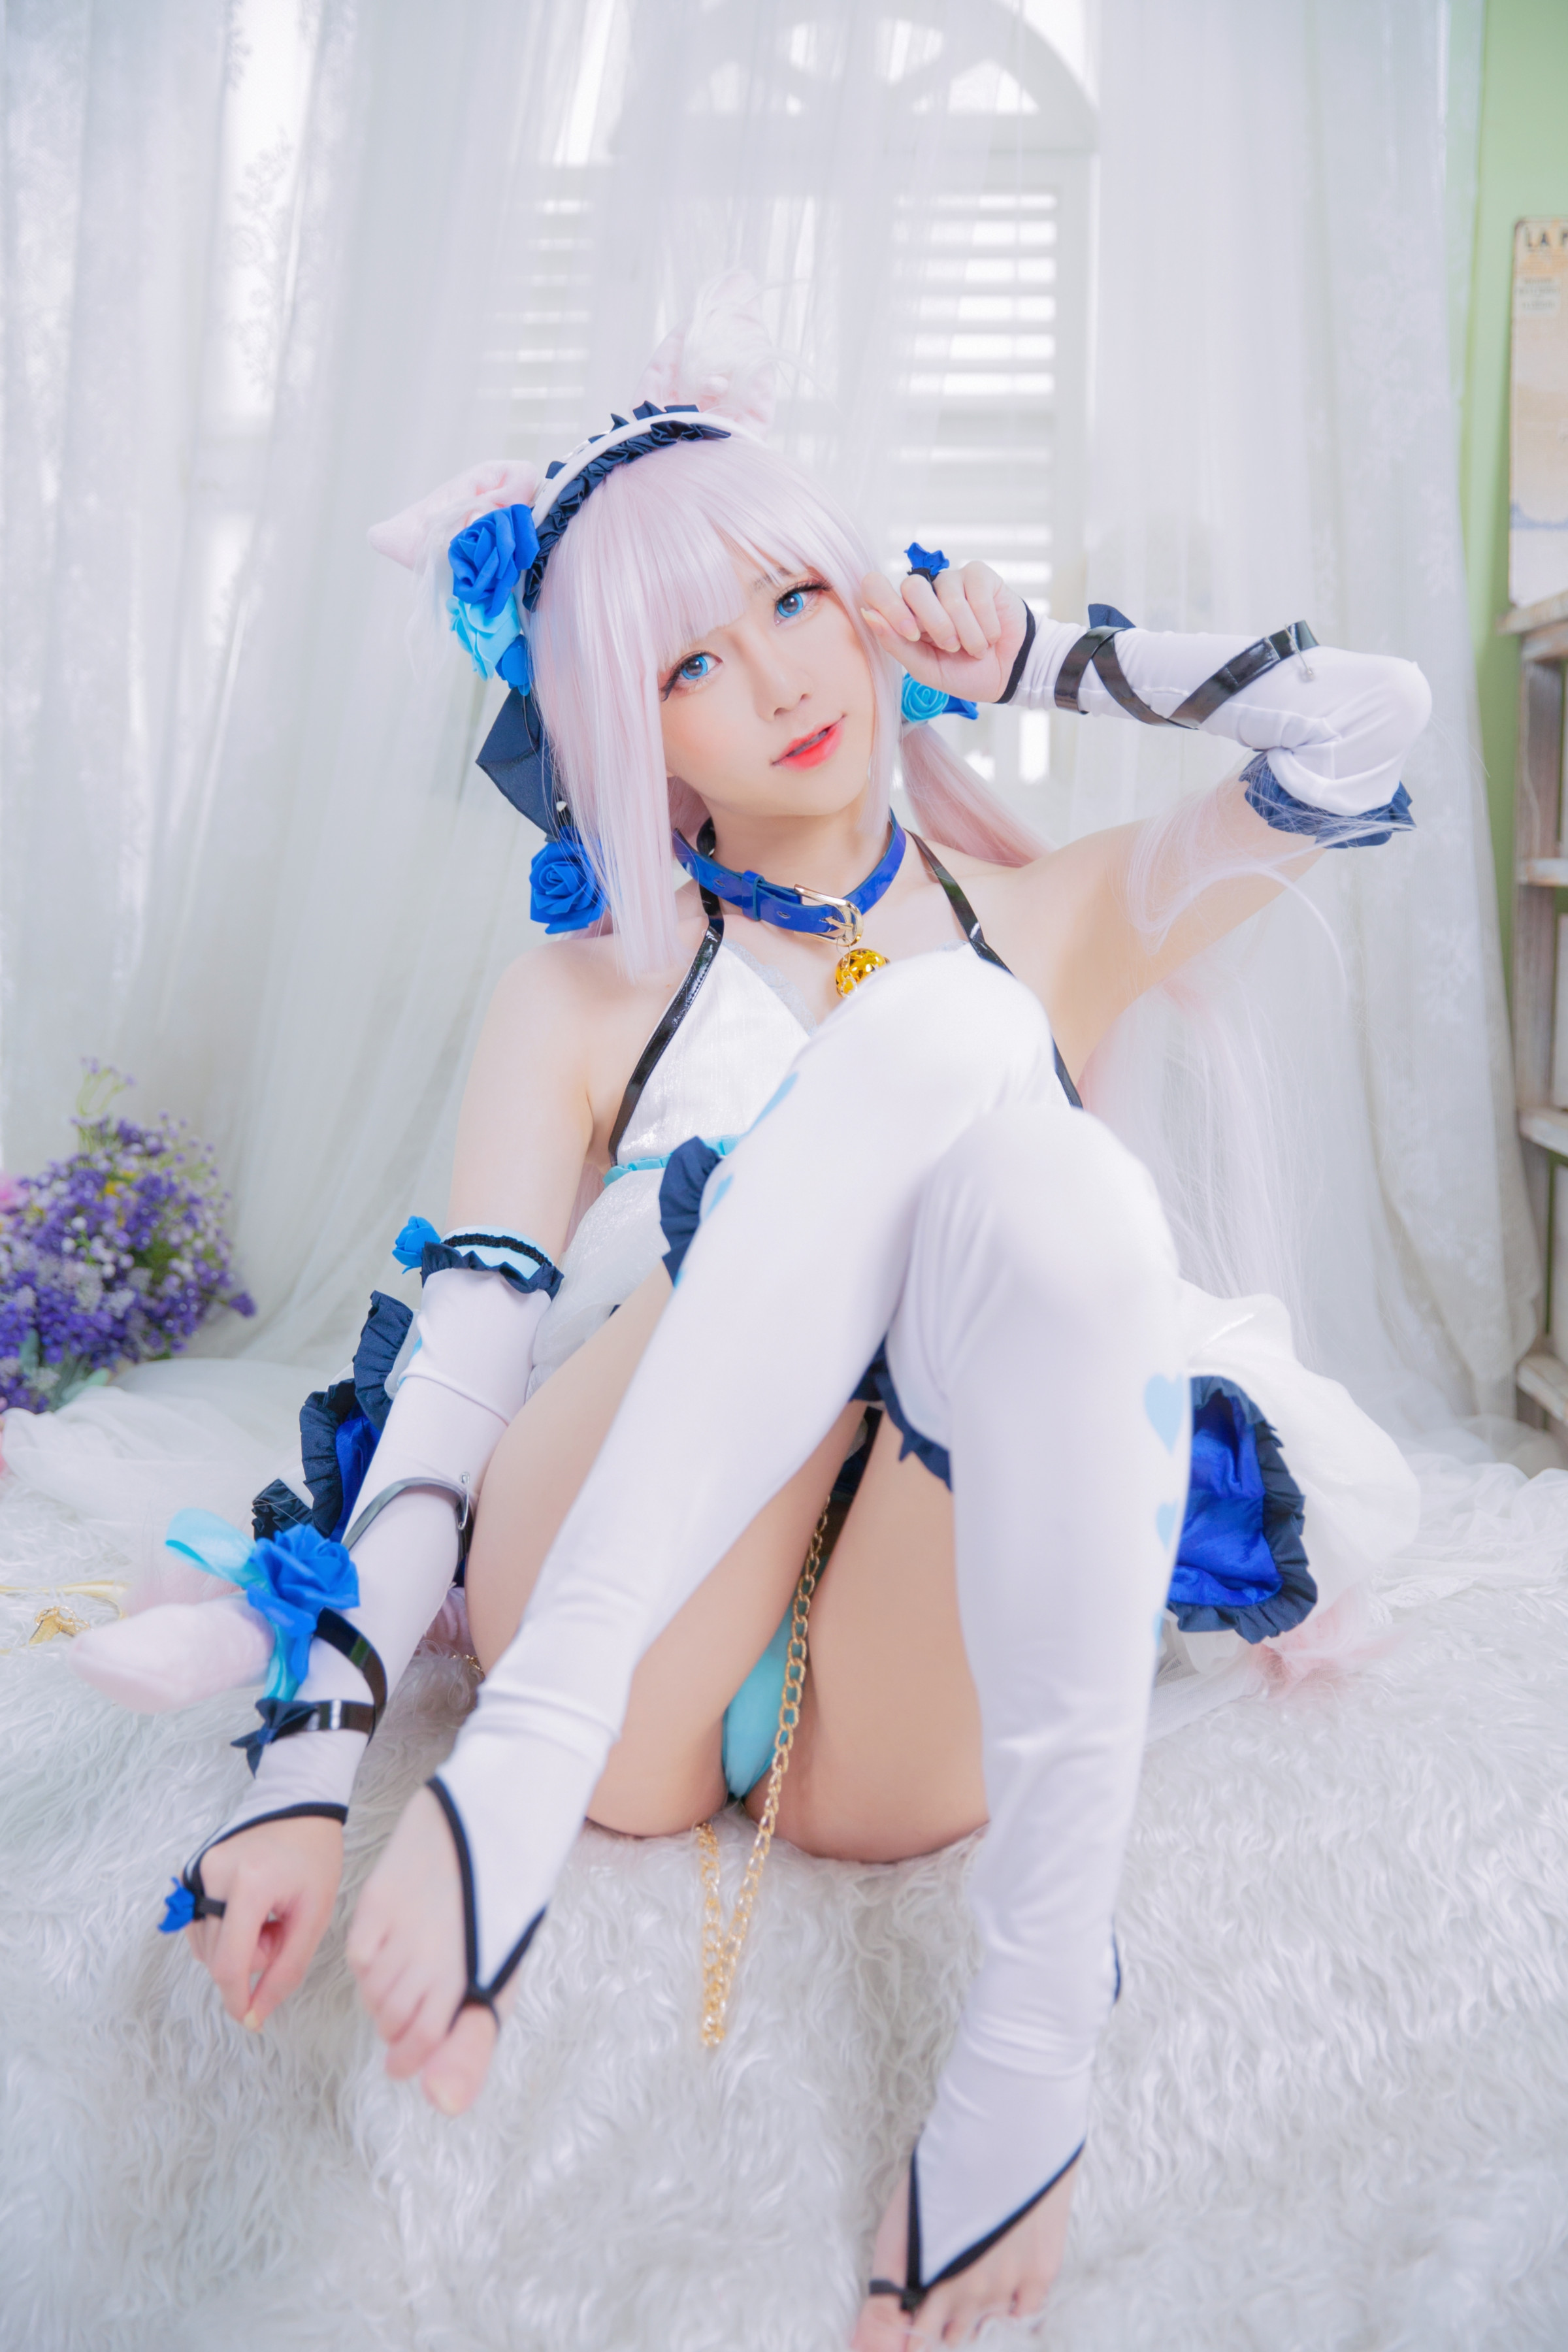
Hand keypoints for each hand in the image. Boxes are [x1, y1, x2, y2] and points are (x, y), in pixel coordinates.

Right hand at [184, 1812, 343, 2029]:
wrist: (300, 1808)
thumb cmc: (314, 1859)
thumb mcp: (314, 1916)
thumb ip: (287, 1970)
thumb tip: (255, 2016)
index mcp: (251, 1883)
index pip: (229, 1961)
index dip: (236, 1998)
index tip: (249, 2017)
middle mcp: (215, 1874)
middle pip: (216, 1956)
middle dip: (251, 1958)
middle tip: (282, 1929)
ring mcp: (199, 1870)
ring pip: (204, 1944)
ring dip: (236, 1946)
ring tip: (268, 1916)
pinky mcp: (192, 1870)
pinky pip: (198, 1925)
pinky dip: (222, 1931)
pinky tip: (249, 1911)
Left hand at [858, 560, 1028, 706]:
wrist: (1007, 674)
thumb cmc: (962, 672)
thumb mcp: (925, 668)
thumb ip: (895, 644)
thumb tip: (868, 615)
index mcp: (903, 613)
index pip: (875, 586)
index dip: (889, 607)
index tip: (912, 634)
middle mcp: (924, 592)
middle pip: (912, 587)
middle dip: (935, 624)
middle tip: (952, 647)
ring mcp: (951, 580)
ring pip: (949, 594)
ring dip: (967, 632)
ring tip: (977, 648)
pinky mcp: (979, 576)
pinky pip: (976, 593)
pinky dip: (986, 623)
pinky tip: (992, 635)